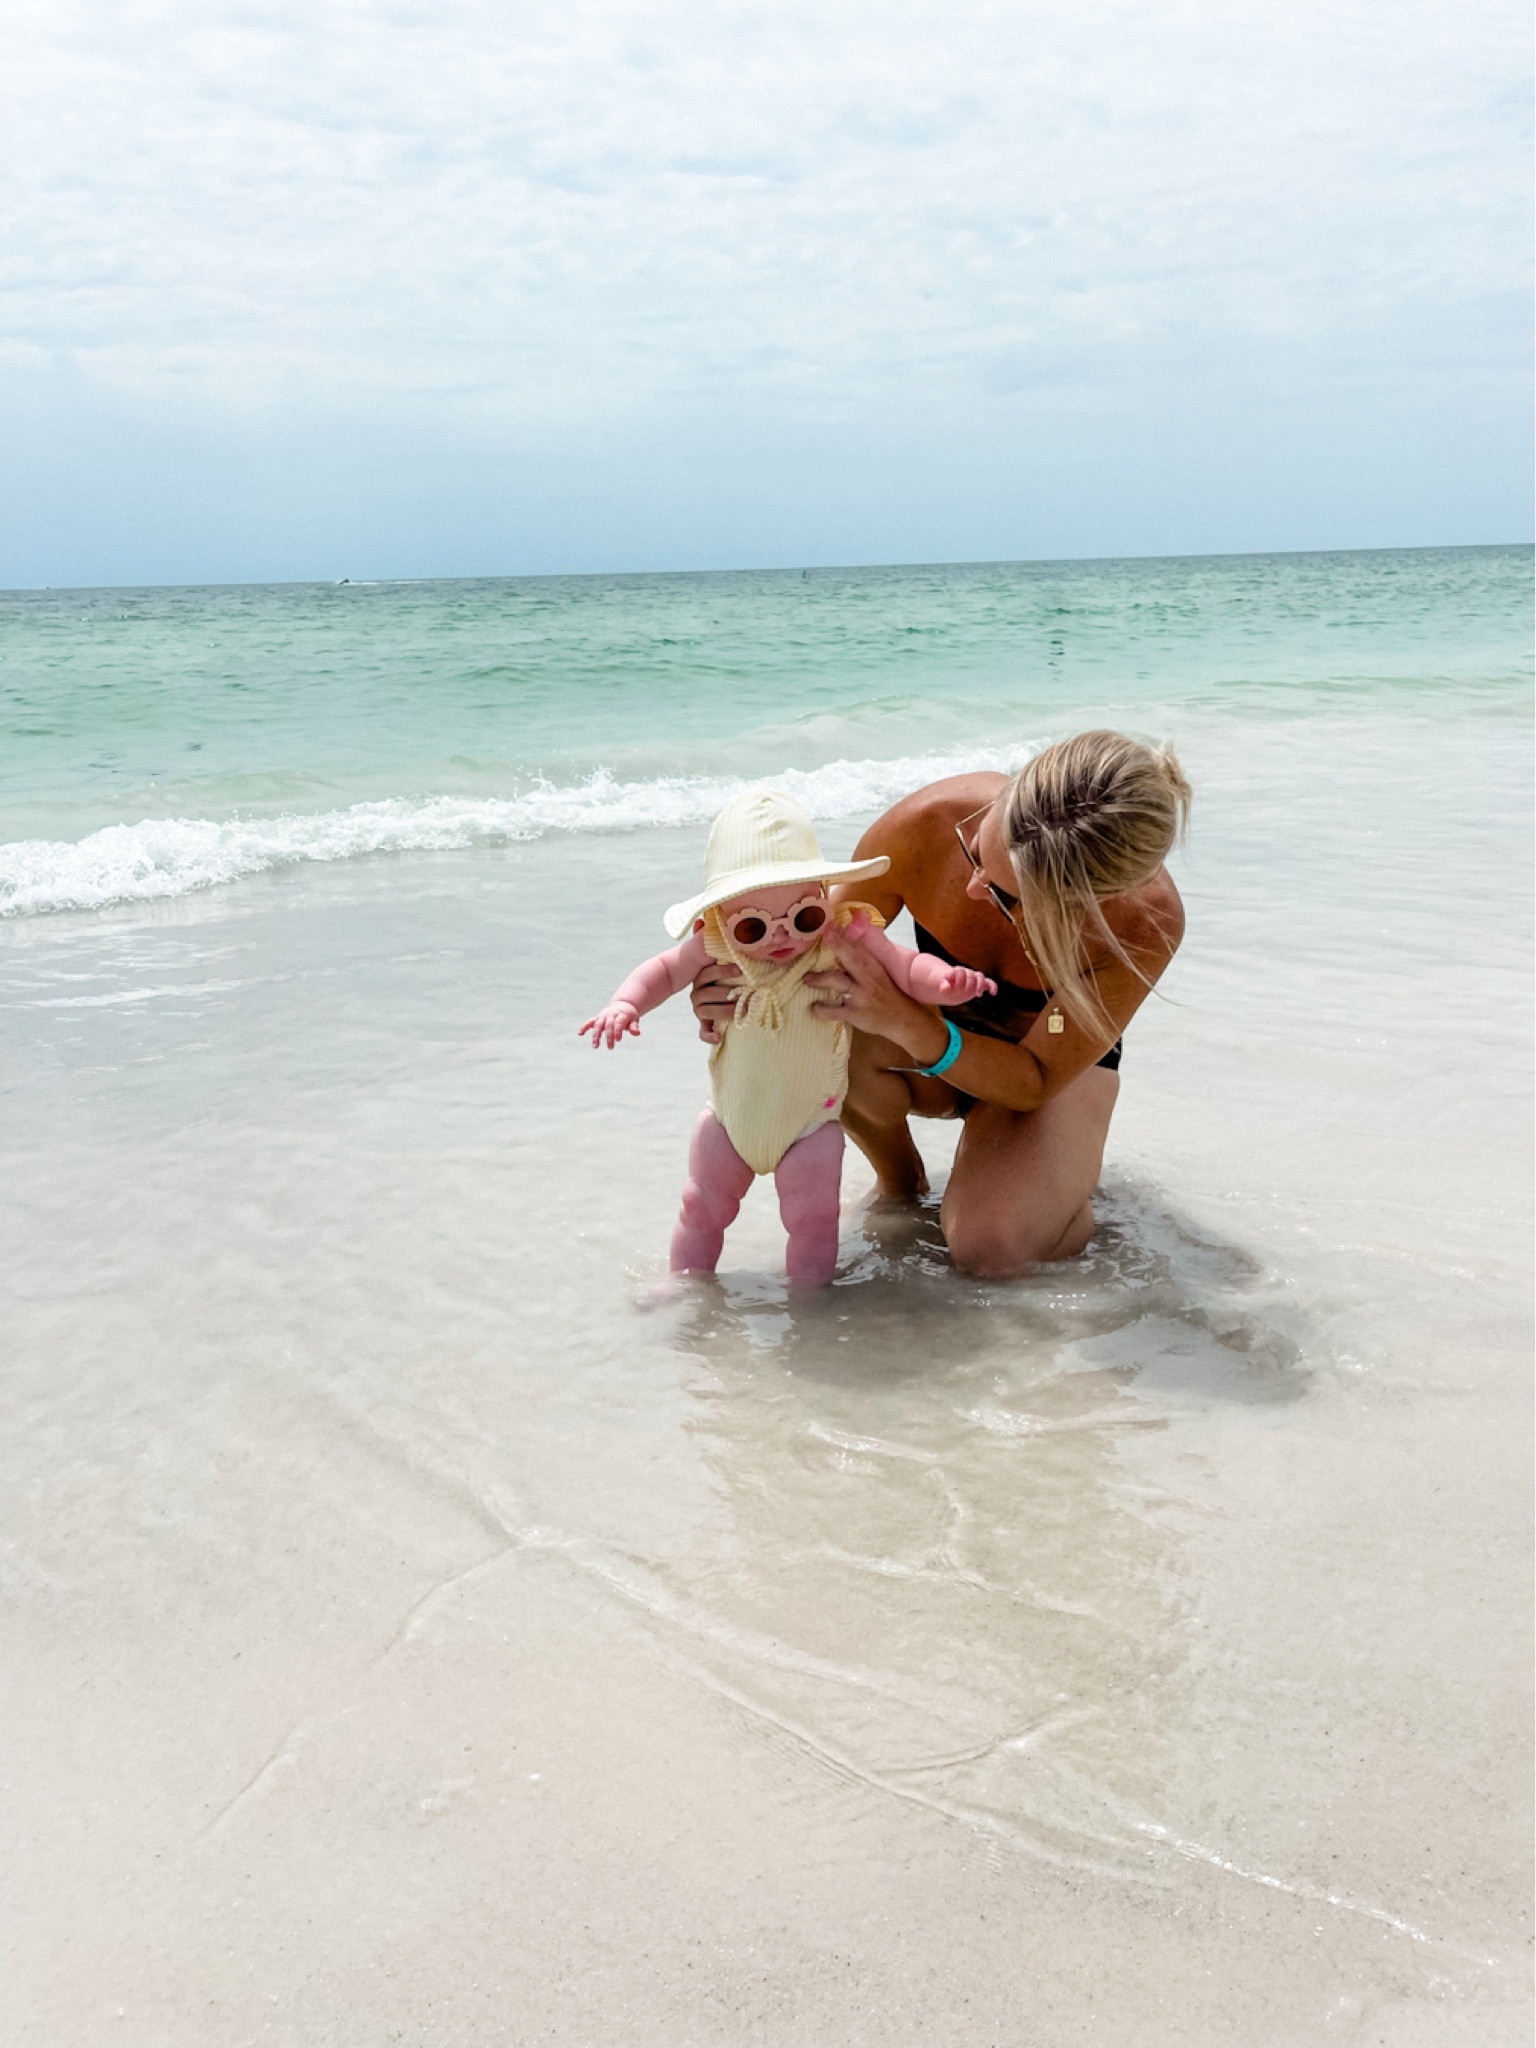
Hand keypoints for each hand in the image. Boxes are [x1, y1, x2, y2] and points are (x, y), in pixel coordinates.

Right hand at [579, 1000, 639, 1049]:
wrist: (622, 1005)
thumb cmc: (629, 1016)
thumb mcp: (634, 1019)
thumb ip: (634, 1027)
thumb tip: (637, 1033)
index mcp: (621, 1014)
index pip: (618, 1023)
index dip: (618, 1031)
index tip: (618, 1040)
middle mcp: (610, 1015)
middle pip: (608, 1025)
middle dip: (609, 1036)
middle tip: (611, 1048)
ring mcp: (603, 1016)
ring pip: (598, 1025)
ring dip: (596, 1036)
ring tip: (595, 1047)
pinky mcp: (598, 1018)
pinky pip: (590, 1022)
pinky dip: (585, 1026)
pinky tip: (580, 1033)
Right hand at [689, 960, 741, 1044]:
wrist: (715, 1000)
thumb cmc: (725, 984)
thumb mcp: (724, 974)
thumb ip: (731, 968)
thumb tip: (745, 958)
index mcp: (701, 979)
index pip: (709, 973)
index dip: (724, 971)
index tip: (740, 970)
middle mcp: (697, 994)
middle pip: (709, 993)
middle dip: (728, 994)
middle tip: (747, 996)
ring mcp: (698, 1009)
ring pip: (707, 1011)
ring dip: (725, 1011)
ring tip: (743, 1012)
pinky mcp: (703, 1023)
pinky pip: (703, 1032)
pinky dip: (709, 1036)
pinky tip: (718, 1037)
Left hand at [808, 927, 942, 1059]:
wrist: (901, 1019)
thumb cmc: (886, 993)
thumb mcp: (878, 972)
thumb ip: (862, 957)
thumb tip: (843, 936)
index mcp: (872, 966)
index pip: (857, 946)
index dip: (842, 935)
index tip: (829, 925)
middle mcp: (867, 978)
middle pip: (850, 958)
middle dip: (837, 946)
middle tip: (822, 938)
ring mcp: (860, 996)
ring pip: (837, 982)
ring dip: (819, 979)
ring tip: (806, 978)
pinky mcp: (855, 1014)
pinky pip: (834, 1011)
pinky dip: (822, 1009)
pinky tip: (814, 1006)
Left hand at [929, 962, 996, 1004]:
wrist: (955, 987)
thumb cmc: (949, 986)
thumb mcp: (944, 986)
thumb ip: (945, 986)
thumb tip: (944, 988)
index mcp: (959, 971)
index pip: (959, 971)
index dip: (955, 977)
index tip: (949, 981)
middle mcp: (968, 973)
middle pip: (971, 975)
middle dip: (968, 984)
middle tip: (964, 992)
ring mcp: (975, 978)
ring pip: (980, 977)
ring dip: (979, 985)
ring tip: (977, 994)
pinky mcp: (982, 984)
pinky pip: (989, 983)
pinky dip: (992, 987)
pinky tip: (993, 993)